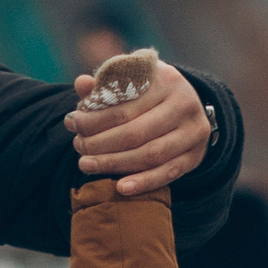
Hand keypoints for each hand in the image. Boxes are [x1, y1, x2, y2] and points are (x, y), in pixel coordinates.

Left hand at [65, 54, 213, 194]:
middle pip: (136, 132)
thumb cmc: (150, 91)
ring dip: (115, 164)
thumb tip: (81, 85)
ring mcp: (193, 132)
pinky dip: (143, 183)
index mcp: (165, 79)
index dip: (94, 118)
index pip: (124, 105)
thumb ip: (106, 83)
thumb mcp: (132, 79)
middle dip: (100, 143)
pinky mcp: (195, 156)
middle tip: (78, 147)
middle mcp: (184, 104)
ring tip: (86, 165)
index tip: (72, 124)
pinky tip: (120, 188)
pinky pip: (167, 173)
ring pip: (150, 154)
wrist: (188, 106)